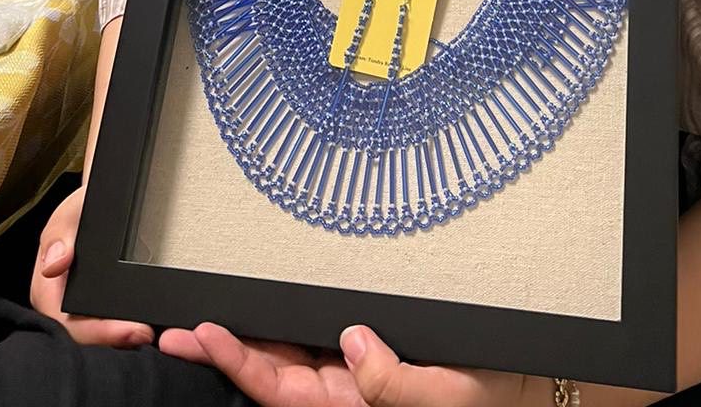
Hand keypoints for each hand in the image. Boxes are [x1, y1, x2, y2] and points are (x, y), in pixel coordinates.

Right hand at [30, 182, 154, 347]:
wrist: (101, 202)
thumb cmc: (83, 209)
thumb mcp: (70, 213)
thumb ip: (59, 234)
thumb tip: (53, 264)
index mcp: (48, 290)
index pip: (67, 324)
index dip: (98, 333)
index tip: (131, 329)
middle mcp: (63, 306)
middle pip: (85, 338)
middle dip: (115, 341)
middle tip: (148, 333)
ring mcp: (83, 309)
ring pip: (100, 336)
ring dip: (124, 339)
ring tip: (153, 333)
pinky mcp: (102, 307)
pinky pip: (113, 323)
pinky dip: (129, 327)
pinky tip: (151, 325)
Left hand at [159, 321, 537, 406]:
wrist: (528, 382)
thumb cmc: (493, 391)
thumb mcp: (448, 394)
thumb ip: (397, 381)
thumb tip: (352, 342)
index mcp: (355, 406)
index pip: (280, 390)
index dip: (238, 363)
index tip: (201, 333)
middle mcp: (345, 389)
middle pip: (269, 372)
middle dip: (221, 351)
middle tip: (172, 325)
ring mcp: (353, 368)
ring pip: (286, 353)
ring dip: (242, 336)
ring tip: (194, 315)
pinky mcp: (369, 344)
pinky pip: (316, 333)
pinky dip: (280, 320)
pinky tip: (255, 305)